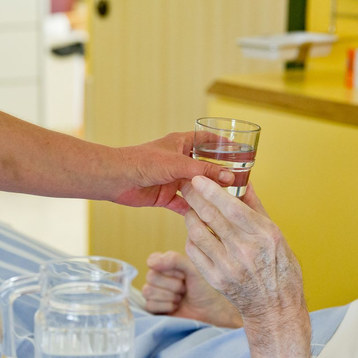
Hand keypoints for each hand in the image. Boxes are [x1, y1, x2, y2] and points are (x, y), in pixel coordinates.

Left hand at [113, 132, 234, 214]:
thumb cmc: (143, 162)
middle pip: (204, 167)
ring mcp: (172, 179)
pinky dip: (193, 210)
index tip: (241, 150)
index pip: (207, 140)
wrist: (116, 179)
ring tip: (228, 202)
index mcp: (181, 144)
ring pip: (196, 188)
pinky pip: (183, 204)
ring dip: (208, 195)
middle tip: (241, 182)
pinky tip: (208, 217)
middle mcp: (178, 161)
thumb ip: (204, 171)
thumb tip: (229, 178)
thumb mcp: (179, 164)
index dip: (223, 144)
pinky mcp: (164, 196)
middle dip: (220, 174)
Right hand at [142, 251, 241, 327]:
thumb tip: (150, 263)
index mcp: (165, 264)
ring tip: (181, 298)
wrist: (211, 312)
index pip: (153, 260)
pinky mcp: (154, 309)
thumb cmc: (204, 289)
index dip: (168, 269)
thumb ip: (174, 260)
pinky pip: (149, 305)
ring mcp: (154, 293)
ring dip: (170, 296)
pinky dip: (166, 307)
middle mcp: (158, 278)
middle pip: (151, 277)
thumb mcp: (193, 269)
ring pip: (148, 291)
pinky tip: (175, 307)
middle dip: (172, 285)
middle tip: (184, 288)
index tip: (183, 275)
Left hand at [180, 177, 306, 329]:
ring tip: (191, 209)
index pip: (232, 207)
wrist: (275, 307)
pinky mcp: (216, 279)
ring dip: (190, 216)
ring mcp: (229, 266)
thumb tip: (244, 181)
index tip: (198, 178)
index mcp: (265, 235)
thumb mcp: (277, 235)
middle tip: (186, 185)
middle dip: (194, 197)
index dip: (212, 191)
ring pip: (197, 233)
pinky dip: (191, 238)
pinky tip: (195, 232)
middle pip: (211, 217)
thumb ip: (257, 208)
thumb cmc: (280, 269)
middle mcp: (246, 250)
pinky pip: (194, 252)